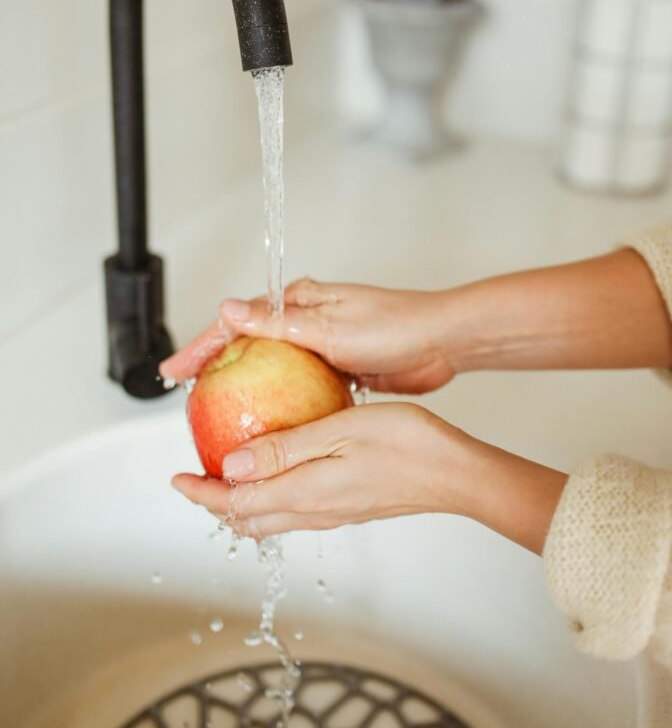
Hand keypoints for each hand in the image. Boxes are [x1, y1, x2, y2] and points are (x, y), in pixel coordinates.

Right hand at [161, 279, 458, 393]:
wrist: (442, 342)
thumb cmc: (394, 327)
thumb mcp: (329, 327)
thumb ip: (276, 322)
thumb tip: (227, 309)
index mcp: (298, 301)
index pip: (236, 322)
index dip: (200, 347)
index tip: (172, 373)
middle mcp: (305, 320)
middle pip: (247, 346)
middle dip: (214, 369)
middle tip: (186, 399)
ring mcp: (320, 345)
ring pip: (270, 369)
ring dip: (244, 388)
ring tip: (217, 417)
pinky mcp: (336, 368)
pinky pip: (297, 387)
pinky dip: (279, 403)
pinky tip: (267, 426)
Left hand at [171, 401, 566, 553]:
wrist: (455, 474)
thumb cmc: (406, 443)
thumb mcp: (338, 431)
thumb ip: (283, 450)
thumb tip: (231, 466)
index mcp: (305, 492)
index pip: (237, 503)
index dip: (202, 494)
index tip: (177, 479)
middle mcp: (314, 511)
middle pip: (248, 519)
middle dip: (214, 504)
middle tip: (193, 480)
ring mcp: (333, 514)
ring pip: (270, 519)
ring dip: (240, 503)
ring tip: (226, 478)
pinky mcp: (348, 509)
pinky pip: (294, 512)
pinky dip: (269, 498)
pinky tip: (277, 474)